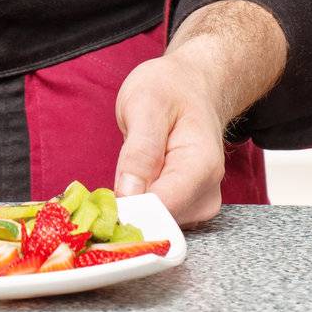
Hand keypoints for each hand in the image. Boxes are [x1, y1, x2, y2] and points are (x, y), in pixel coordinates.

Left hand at [113, 52, 226, 227]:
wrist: (190, 86)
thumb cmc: (169, 89)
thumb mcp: (146, 105)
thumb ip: (139, 151)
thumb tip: (128, 196)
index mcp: (201, 167)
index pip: (164, 209)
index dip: (130, 209)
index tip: (104, 204)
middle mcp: (207, 194)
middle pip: (158, 222)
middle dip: (129, 208)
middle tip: (113, 177)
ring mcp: (199, 206)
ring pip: (155, 224)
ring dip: (132, 206)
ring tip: (129, 170)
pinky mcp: (187, 210)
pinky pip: (156, 219)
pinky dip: (139, 206)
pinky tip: (137, 181)